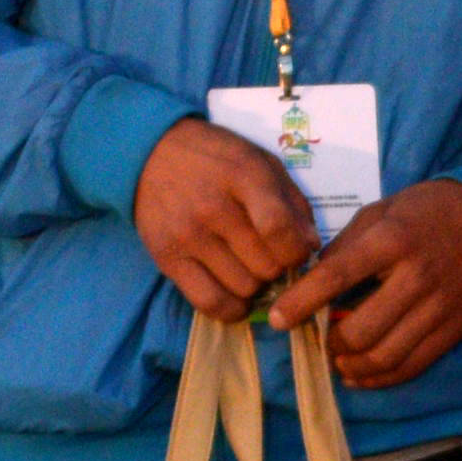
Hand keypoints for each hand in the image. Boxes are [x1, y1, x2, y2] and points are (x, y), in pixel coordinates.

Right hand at [132, 115, 317, 321]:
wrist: (150, 153)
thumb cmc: (217, 159)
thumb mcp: (262, 163)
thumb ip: (292, 203)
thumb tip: (311, 248)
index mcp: (243, 176)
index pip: (279, 229)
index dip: (298, 251)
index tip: (298, 250)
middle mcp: (213, 208)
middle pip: (265, 266)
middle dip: (277, 266)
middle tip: (268, 254)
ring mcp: (187, 235)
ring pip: (244, 288)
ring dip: (255, 284)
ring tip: (248, 265)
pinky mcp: (166, 258)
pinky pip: (209, 302)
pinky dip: (231, 307)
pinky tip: (236, 294)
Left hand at [275, 175, 461, 388]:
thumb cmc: (425, 212)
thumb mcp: (380, 212)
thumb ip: (345, 247)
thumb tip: (311, 282)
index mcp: (392, 240)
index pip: (338, 276)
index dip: (302, 302)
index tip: (278, 319)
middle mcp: (416, 277)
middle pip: (361, 329)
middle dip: (329, 342)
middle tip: (316, 338)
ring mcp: (438, 308)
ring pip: (385, 355)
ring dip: (351, 365)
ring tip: (337, 358)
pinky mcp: (452, 330)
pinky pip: (411, 366)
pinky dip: (379, 378)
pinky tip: (359, 373)